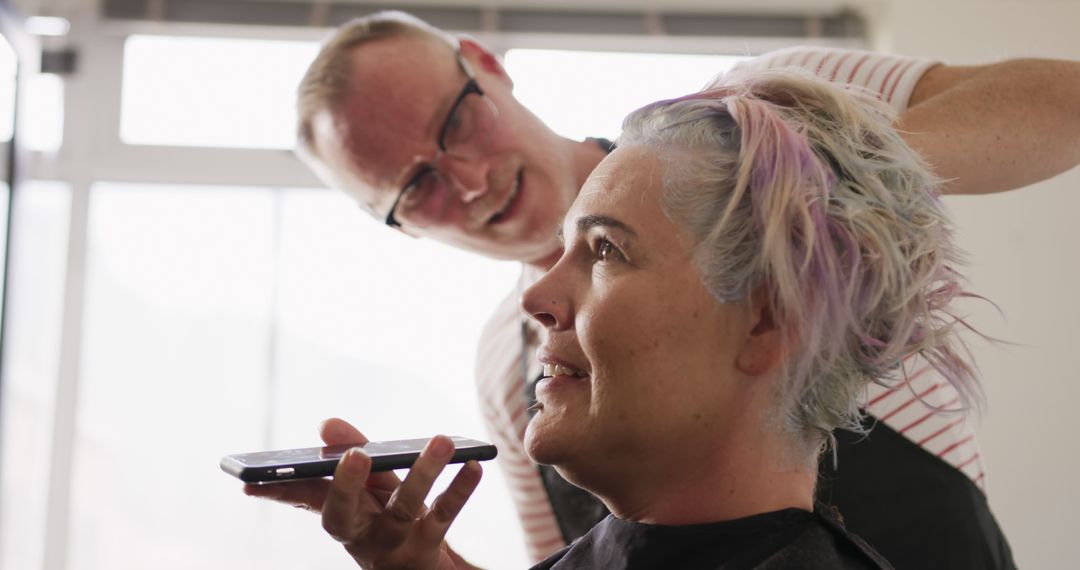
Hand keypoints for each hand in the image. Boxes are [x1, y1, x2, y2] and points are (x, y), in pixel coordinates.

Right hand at [243, 419, 482, 568]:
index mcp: (338, 516)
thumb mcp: (369, 487)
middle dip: (345, 485)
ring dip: (424, 472)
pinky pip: (446, 515)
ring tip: (442, 439)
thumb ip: (352, 456)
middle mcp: (360, 534)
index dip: (276, 492)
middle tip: (352, 454)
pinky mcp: (429, 546)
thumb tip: (327, 424)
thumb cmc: (386, 520)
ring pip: (406, 507)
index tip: (249, 482)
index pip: (303, 500)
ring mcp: (394, 542)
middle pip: (344, 514)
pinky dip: (461, 489)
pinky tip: (473, 463)